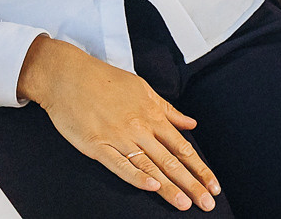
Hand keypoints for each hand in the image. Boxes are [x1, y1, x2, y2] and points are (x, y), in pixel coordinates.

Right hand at [17, 38, 219, 211]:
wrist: (66, 75)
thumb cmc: (103, 79)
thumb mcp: (141, 87)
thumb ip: (167, 109)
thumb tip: (191, 123)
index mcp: (151, 114)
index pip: (182, 146)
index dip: (199, 168)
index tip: (213, 185)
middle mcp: (139, 128)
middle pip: (170, 160)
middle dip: (191, 184)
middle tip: (207, 204)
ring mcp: (118, 137)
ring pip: (149, 165)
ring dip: (169, 186)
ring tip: (185, 204)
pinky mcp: (97, 146)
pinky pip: (120, 164)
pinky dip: (136, 176)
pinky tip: (151, 187)